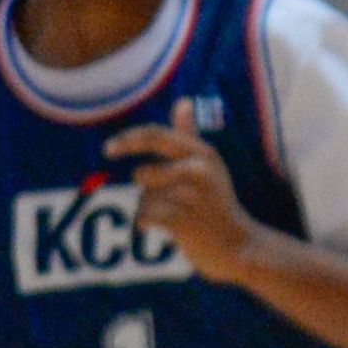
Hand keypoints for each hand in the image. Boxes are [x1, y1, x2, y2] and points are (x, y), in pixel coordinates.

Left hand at [107, 100, 256, 278]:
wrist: (239, 246)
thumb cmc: (218, 203)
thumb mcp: (208, 166)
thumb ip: (189, 134)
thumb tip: (182, 102)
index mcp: (203, 153)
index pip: (155, 135)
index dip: (127, 140)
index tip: (108, 149)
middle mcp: (198, 170)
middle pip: (143, 173)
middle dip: (144, 186)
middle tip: (161, 195)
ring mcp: (191, 196)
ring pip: (144, 198)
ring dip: (150, 208)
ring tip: (174, 214)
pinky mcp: (183, 221)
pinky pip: (145, 216)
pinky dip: (147, 223)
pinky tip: (167, 227)